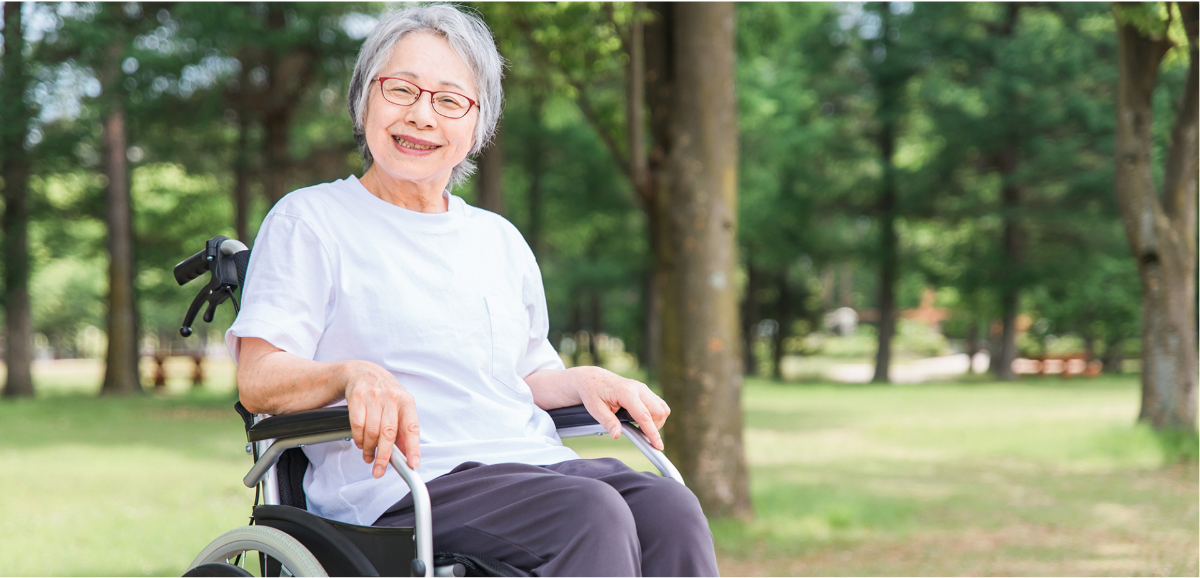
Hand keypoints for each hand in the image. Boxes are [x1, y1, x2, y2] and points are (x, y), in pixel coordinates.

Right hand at [341, 360, 420, 477]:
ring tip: (369, 456)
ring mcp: (373, 396)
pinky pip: (357, 426)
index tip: (413, 464)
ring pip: (372, 432)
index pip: (412, 427)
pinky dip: (358, 439)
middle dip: (383, 456)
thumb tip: (406, 454)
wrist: (360, 371)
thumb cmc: (382, 392)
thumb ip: (402, 429)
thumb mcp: (398, 406)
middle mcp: (391, 397)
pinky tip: (361, 443)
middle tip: (379, 470)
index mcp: (406, 401)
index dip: (413, 448)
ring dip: (369, 449)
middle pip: (388, 433)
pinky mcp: (356, 397)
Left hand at [576, 367, 669, 449]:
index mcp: (626, 392)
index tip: (658, 446)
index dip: (652, 433)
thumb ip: (607, 422)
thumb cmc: (592, 392)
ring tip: (641, 427)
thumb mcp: (595, 409)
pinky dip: (656, 415)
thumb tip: (617, 435)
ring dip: (656, 421)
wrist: (592, 378)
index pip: (644, 416)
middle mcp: (638, 388)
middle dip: (654, 427)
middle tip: (640, 434)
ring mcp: (643, 388)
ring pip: (662, 408)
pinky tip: (642, 420)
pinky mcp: (644, 390)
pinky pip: (659, 404)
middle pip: (658, 412)